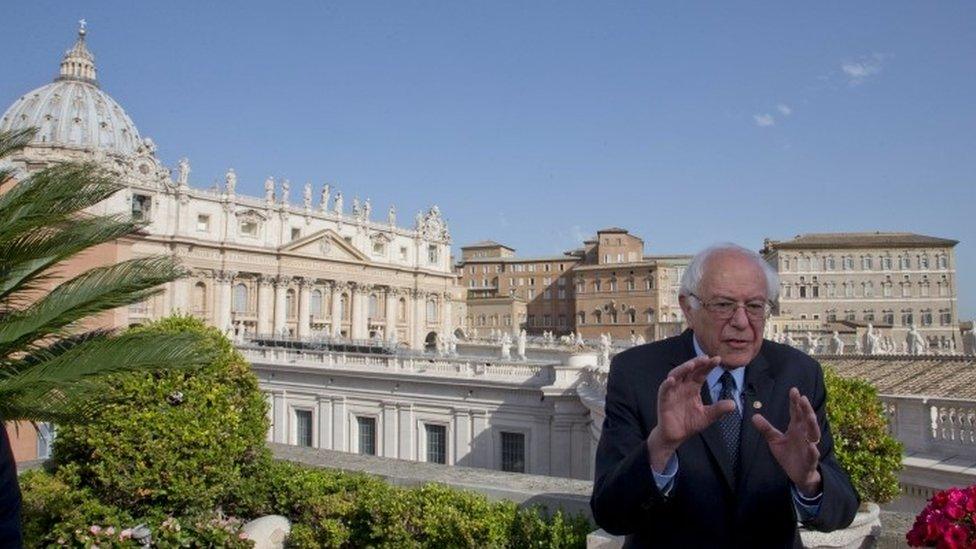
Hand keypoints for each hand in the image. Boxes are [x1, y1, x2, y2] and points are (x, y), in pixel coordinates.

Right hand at [647, 355, 734, 470]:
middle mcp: (682, 386)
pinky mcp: (663, 400)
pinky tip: (672, 380)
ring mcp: (672, 392)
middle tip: (706, 358)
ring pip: (675, 375)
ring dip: (682, 369)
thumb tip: (733, 404)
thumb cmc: (689, 423)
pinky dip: (667, 384)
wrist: (675, 436)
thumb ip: (718, 409)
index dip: (708, 366)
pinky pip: (664, 390)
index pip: (701, 373)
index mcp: (693, 388)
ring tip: (691, 365)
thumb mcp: (707, 416)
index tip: (718, 359)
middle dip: (696, 363)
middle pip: (688, 370)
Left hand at [751, 387, 822, 495]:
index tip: (793, 390)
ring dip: (812, 425)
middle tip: (802, 398)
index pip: (796, 412)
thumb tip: (754, 416)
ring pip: (813, 434)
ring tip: (810, 416)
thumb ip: (766, 428)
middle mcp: (804, 434)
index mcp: (796, 428)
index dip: (795, 402)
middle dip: (805, 409)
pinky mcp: (810, 460)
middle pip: (806, 419)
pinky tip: (812, 446)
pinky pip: (813, 455)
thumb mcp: (774, 440)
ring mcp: (809, 446)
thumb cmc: (788, 453)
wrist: (797, 474)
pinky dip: (813, 451)